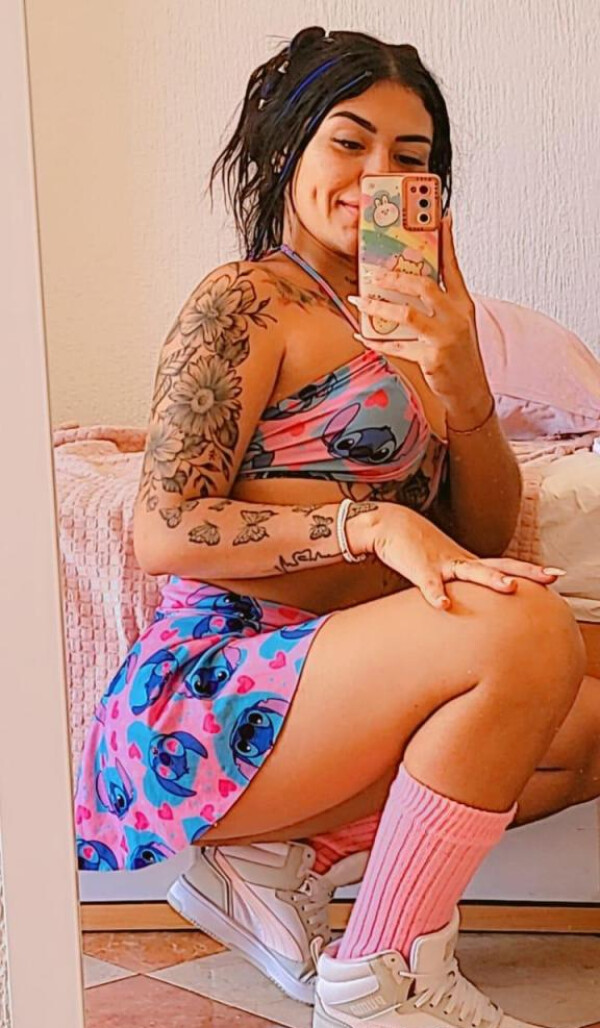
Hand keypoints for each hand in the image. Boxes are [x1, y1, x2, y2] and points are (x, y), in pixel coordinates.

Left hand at [348, 212, 490, 415]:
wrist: (471, 392)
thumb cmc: (460, 356)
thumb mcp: (459, 324)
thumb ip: (441, 302)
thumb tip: (414, 282)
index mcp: (463, 303)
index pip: (453, 266)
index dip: (447, 240)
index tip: (441, 216)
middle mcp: (456, 316)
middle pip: (423, 285)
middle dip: (395, 276)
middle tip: (373, 272)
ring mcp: (444, 337)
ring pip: (406, 314)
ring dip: (378, 306)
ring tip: (359, 299)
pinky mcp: (432, 358)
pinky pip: (397, 346)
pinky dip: (377, 341)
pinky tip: (362, 335)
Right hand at [351, 504, 565, 610]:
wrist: (389, 525)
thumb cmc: (416, 548)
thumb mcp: (442, 566)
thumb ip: (457, 582)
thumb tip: (467, 602)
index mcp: (467, 561)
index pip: (505, 564)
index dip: (529, 571)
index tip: (554, 575)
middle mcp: (461, 561)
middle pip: (499, 566)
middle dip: (526, 573)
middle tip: (552, 577)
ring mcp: (442, 564)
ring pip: (471, 572)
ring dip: (490, 579)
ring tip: (509, 587)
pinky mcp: (420, 568)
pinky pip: (430, 584)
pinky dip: (437, 595)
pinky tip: (445, 606)